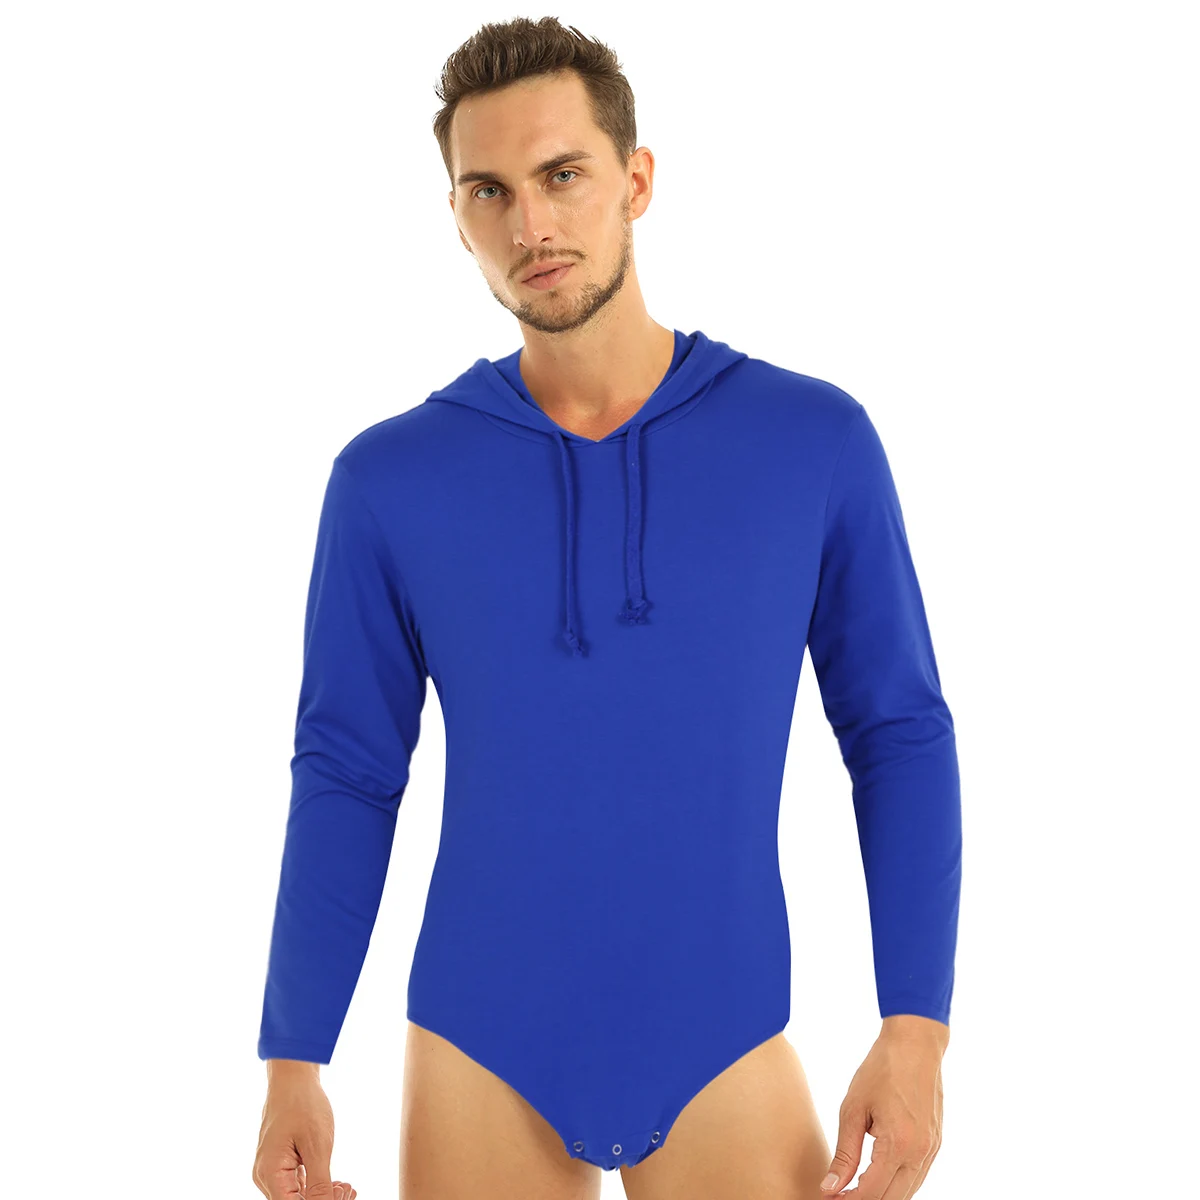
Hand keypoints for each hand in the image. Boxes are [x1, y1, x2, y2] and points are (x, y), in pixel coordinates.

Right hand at [252, 1065, 357, 1198]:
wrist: (294, 1078)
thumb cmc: (304, 1104)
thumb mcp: (318, 1145)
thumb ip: (319, 1184)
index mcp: (270, 1174)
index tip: (342, 1195)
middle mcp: (266, 1177)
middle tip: (348, 1190)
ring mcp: (271, 1171)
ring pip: (295, 1197)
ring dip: (321, 1196)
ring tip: (345, 1186)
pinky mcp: (280, 1165)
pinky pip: (296, 1186)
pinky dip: (315, 1186)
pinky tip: (335, 1182)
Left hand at [820, 1017, 946, 1197]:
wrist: (916, 1045)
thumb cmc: (881, 1070)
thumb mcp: (853, 1109)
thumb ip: (845, 1153)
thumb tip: (830, 1187)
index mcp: (898, 1145)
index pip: (871, 1194)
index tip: (828, 1199)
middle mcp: (920, 1154)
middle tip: (838, 1197)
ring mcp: (932, 1150)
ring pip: (908, 1193)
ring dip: (882, 1196)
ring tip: (853, 1190)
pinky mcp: (936, 1144)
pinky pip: (917, 1177)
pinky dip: (897, 1185)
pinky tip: (877, 1178)